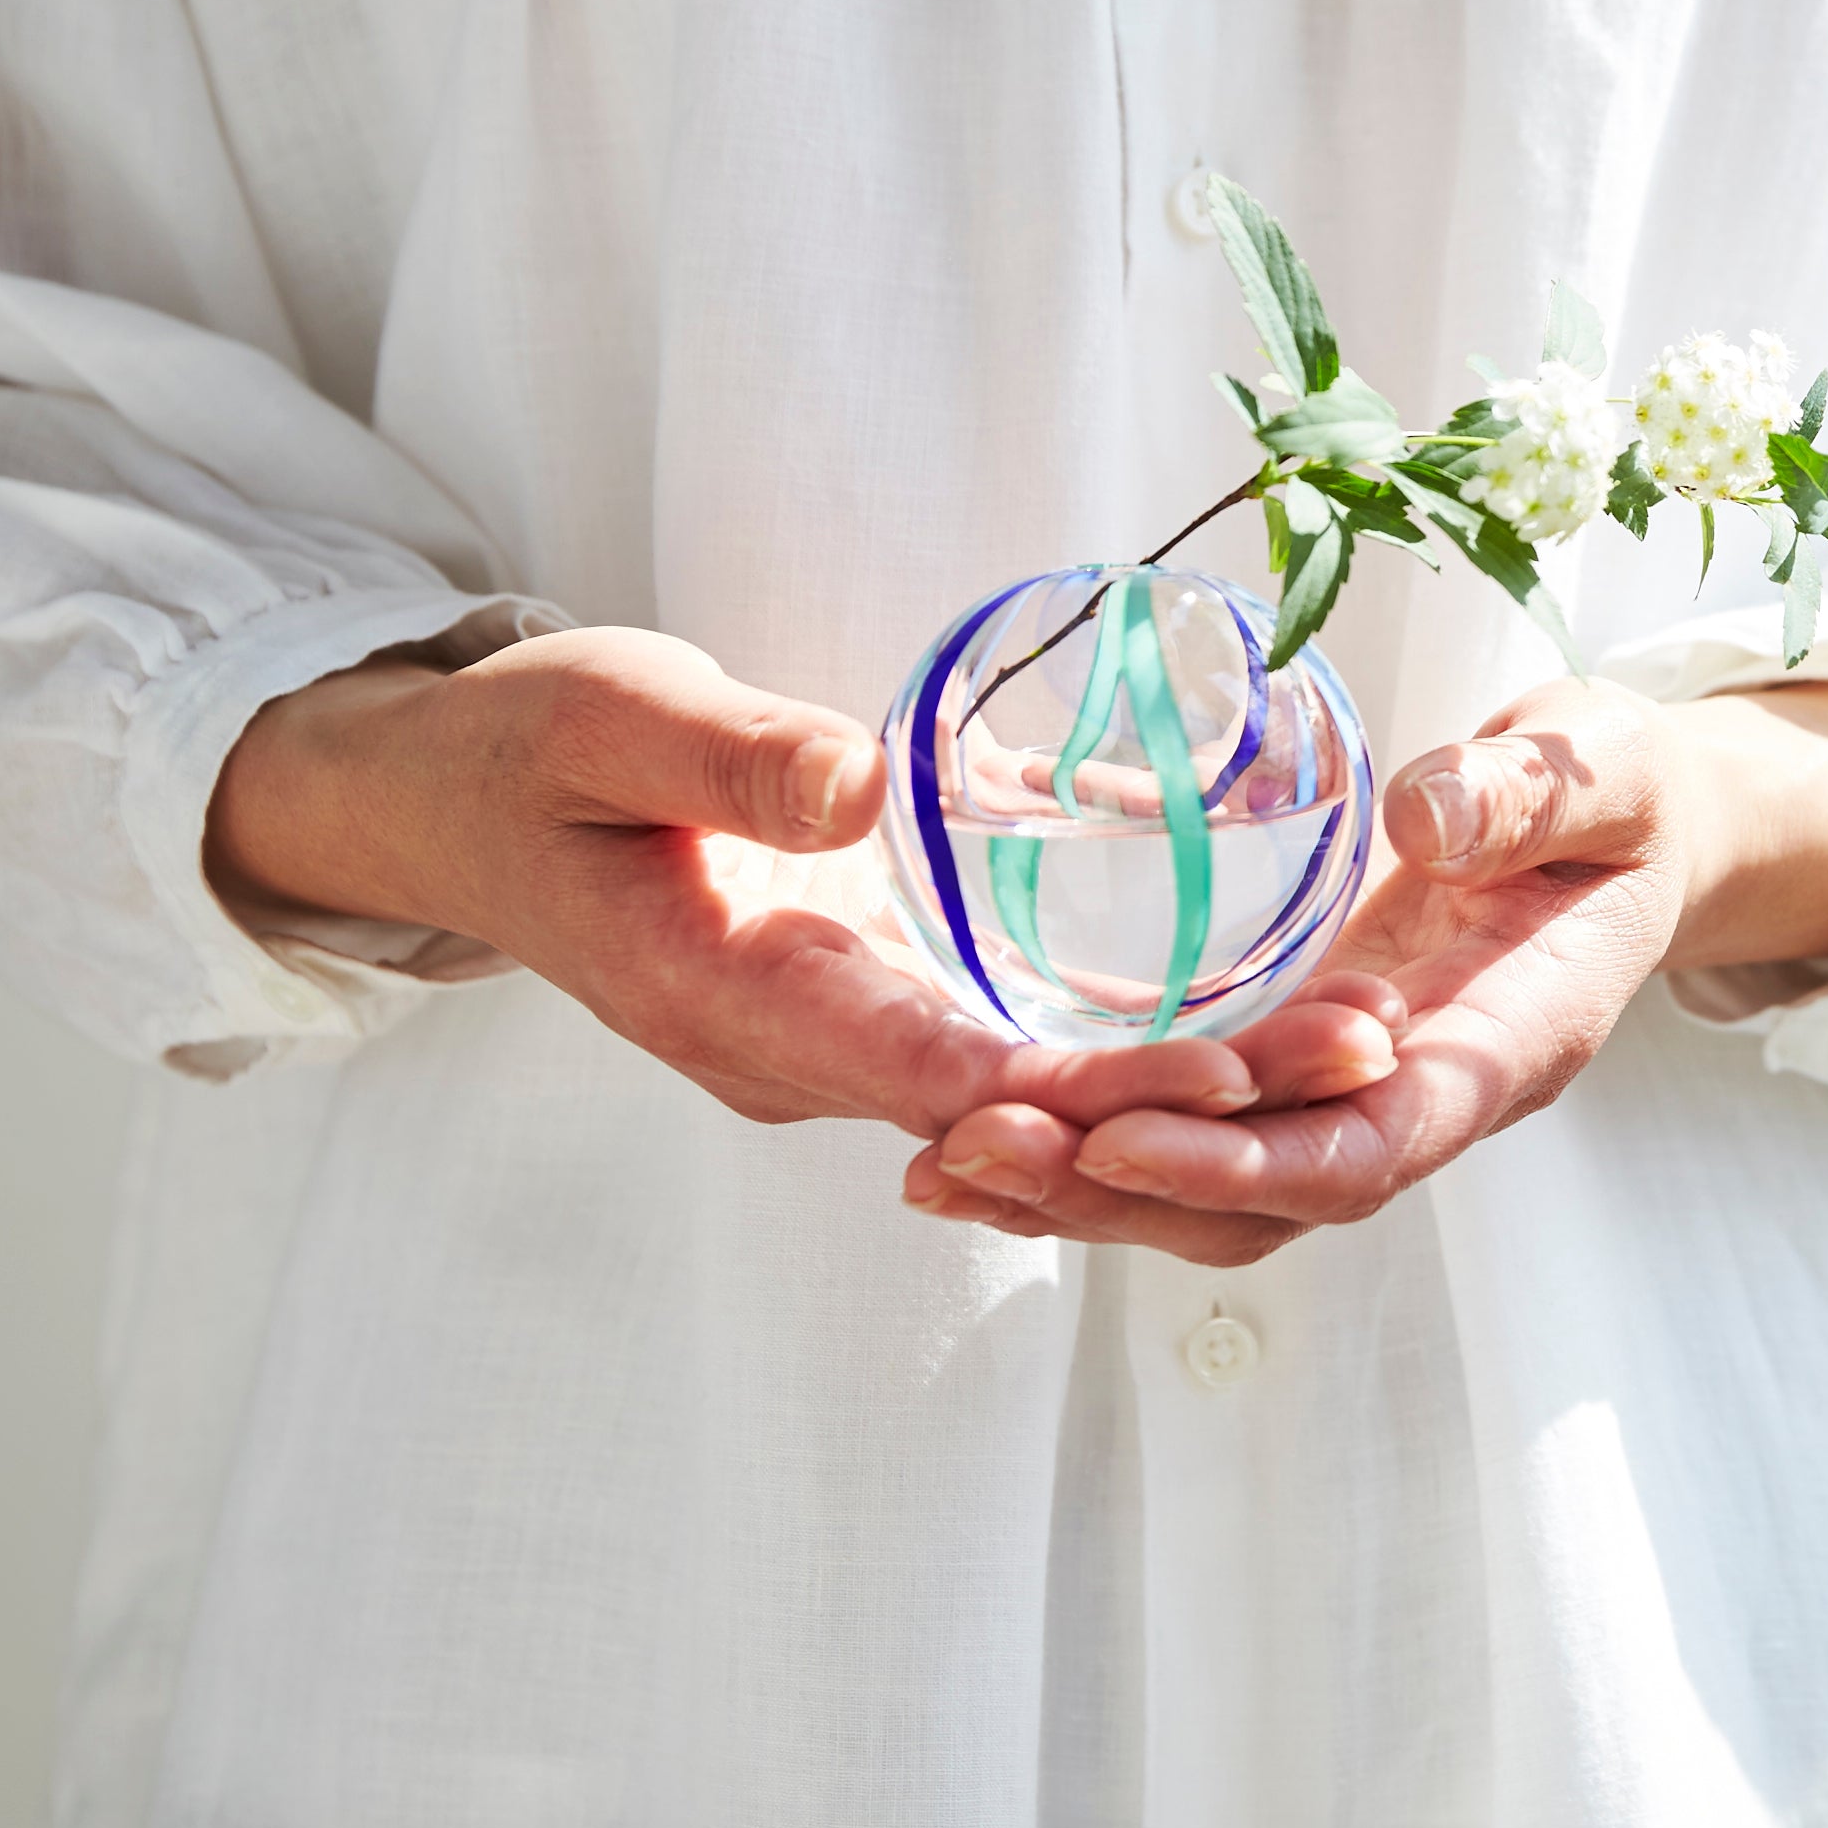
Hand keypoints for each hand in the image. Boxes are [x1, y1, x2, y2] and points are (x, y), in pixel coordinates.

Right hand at [206, 627, 1399, 1142]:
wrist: (465, 813)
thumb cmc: (528, 753)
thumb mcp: (607, 718)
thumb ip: (733, 758)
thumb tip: (865, 788)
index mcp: (731, 999)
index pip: (930, 1071)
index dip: (1081, 1083)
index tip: (1218, 1076)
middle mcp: (800, 1056)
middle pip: (1019, 1109)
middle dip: (1189, 1097)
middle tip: (1362, 1051)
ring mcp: (841, 1045)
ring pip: (1035, 1097)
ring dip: (1188, 1084)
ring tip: (1357, 1044)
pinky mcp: (872, 1009)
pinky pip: (1016, 1052)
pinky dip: (1134, 1045)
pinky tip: (1266, 1016)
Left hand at [899, 672, 1827, 1265]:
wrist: (1630, 834)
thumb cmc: (1622, 798)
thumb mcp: (1602, 773)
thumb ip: (1525, 798)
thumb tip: (1423, 816)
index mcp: (1506, 1048)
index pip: (1368, 1149)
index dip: (1242, 1160)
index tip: (1116, 1142)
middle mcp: (1421, 1098)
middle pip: (1262, 1201)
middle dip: (1116, 1194)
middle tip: (968, 1151)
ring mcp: (1356, 1091)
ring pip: (1213, 1188)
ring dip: (1078, 1189)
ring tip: (937, 1165)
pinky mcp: (1301, 1060)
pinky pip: (1193, 1126)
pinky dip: (1089, 1140)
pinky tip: (973, 1122)